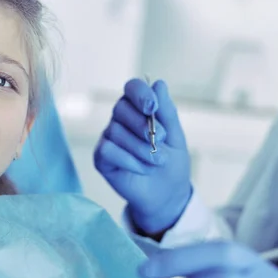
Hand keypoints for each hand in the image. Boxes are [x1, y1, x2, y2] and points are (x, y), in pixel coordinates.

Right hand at [94, 79, 191, 234]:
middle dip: (143, 125)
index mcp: (139, 109)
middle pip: (120, 108)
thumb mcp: (175, 136)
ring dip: (141, 148)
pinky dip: (128, 160)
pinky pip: (108, 150)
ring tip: (157, 161)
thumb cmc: (170, 163)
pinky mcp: (101, 158)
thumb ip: (167, 112)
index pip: (132, 88)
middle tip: (161, 140)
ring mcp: (109, 138)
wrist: (166, 194)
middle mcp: (120, 120)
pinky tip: (141, 169)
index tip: (152, 107)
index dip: (140, 94)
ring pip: (116, 132)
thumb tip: (159, 83)